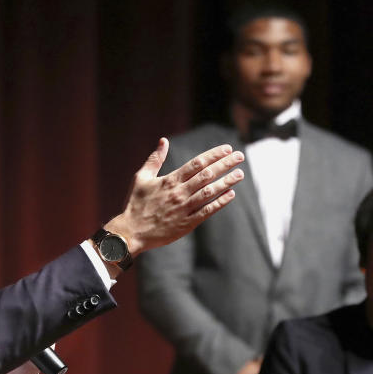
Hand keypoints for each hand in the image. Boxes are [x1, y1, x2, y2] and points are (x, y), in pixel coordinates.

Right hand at [103, 139, 243, 255]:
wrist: (132, 232)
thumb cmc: (136, 204)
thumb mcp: (141, 178)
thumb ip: (154, 159)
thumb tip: (163, 141)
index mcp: (169, 180)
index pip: (197, 163)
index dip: (214, 155)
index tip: (227, 149)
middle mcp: (179, 193)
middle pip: (207, 175)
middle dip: (225, 164)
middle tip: (240, 156)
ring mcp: (184, 208)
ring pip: (209, 192)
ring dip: (226, 182)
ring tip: (240, 174)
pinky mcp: (186, 224)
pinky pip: (206, 211)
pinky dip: (219, 203)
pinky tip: (230, 195)